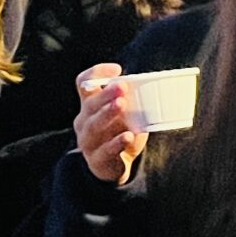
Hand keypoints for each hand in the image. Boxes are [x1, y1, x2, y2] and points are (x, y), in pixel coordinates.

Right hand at [71, 63, 141, 183]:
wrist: (114, 167)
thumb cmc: (119, 132)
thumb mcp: (125, 115)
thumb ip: (130, 101)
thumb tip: (152, 85)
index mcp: (89, 106)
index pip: (84, 83)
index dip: (96, 73)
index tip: (117, 70)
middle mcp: (84, 121)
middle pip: (90, 104)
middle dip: (106, 94)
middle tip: (122, 86)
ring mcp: (88, 141)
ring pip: (94, 126)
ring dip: (108, 113)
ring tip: (122, 104)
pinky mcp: (97, 160)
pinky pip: (105, 150)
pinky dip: (116, 142)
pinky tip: (127, 136)